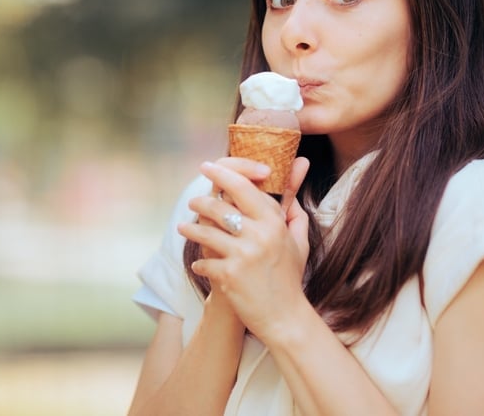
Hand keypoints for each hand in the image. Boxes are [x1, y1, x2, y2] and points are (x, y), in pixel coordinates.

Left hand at [178, 156, 310, 340]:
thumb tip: (295, 182)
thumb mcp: (298, 241)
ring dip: (191, 229)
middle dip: (200, 201)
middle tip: (193, 202)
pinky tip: (199, 264)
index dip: (223, 174)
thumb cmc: (290, 277)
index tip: (208, 166)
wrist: (284, 318)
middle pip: (219, 206)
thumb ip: (294, 211)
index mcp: (274, 223)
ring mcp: (243, 255)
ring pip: (205, 231)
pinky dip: (200, 262)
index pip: (244, 187)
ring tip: (185, 227)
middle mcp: (259, 235)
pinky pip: (204, 261)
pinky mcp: (229, 275)